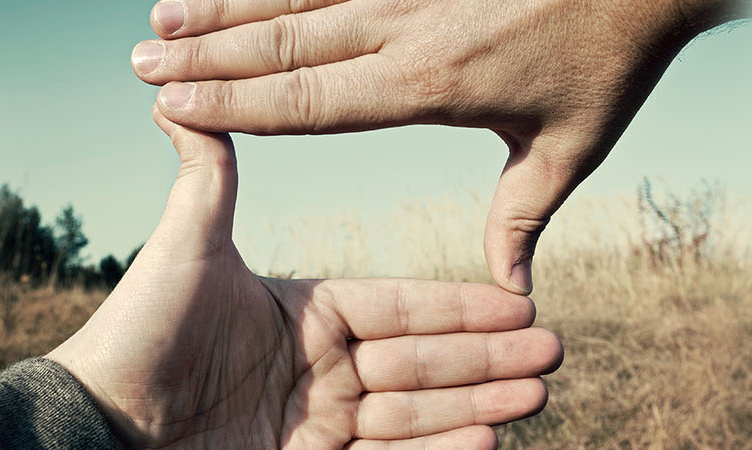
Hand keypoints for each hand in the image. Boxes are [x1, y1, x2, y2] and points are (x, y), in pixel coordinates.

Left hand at [45, 111, 562, 448]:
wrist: (101, 420)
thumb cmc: (136, 329)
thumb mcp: (184, 249)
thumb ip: (206, 179)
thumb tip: (180, 99)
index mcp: (304, 311)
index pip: (398, 305)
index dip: (457, 307)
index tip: (516, 303)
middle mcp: (318, 366)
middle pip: (421, 360)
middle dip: (489, 359)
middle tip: (553, 355)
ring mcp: (316, 420)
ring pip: (416, 412)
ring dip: (478, 404)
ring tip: (536, 398)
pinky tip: (484, 439)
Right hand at [128, 0, 750, 293]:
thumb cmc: (610, 58)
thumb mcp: (570, 144)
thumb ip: (522, 214)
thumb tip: (510, 288)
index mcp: (428, 82)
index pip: (310, 101)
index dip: (236, 105)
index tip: (174, 107)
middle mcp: (405, 26)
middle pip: (283, 46)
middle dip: (205, 56)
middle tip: (140, 64)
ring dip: (222, 8)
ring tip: (160, 18)